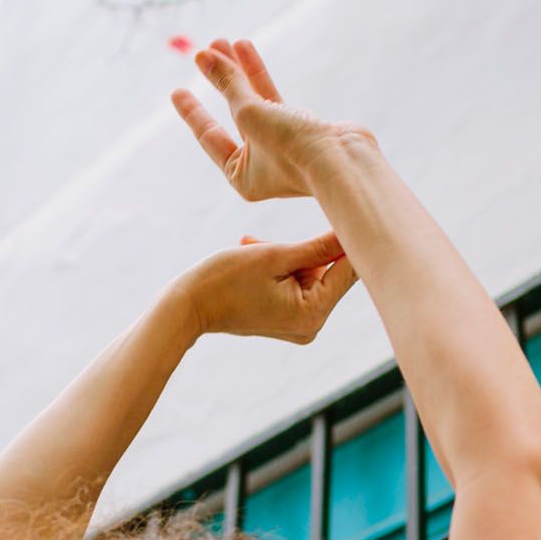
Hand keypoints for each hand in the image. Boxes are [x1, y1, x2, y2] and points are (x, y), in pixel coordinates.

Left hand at [170, 39, 374, 200]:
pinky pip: (272, 97)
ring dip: (238, 71)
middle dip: (218, 81)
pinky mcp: (301, 128)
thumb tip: (205, 55)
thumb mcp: (250, 114)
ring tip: (224, 42)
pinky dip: (258, 74)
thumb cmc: (292, 148)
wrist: (344, 160)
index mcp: (242, 177)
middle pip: (231, 114)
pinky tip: (245, 50)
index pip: (210, 137)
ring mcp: (282, 145)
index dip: (192, 111)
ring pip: (253, 101)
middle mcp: (261, 164)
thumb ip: (228, 84)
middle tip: (203, 53)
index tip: (176, 92)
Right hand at [170, 232, 358, 344]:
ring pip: (311, 275)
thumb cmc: (226, 279)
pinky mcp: (289, 320)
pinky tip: (254, 253)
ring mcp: (300, 326)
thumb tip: (352, 232)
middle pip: (329, 273)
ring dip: (289, 256)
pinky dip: (282, 268)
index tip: (349, 213)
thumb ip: (319, 246)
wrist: (188, 306)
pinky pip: (297, 285)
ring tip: (254, 246)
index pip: (348, 270)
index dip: (349, 240)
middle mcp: (312, 325)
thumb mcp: (275, 255)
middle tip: (273, 238)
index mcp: (313, 313)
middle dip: (306, 249)